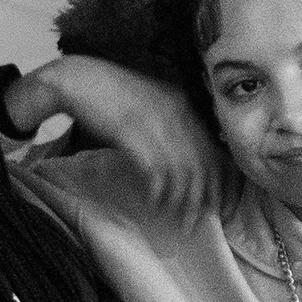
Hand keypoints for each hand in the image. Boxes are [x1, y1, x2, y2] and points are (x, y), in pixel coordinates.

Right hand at [12, 54, 212, 206]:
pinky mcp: (132, 134)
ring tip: (182, 222)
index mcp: (182, 106)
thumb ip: (173, 125)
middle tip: (205, 220)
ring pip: (184, 173)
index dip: (225, 182)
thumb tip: (189, 160)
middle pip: (205, 166)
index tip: (223, 205)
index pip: (217, 151)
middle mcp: (175, 114)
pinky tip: (156, 203)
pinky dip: (159, 193)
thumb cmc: (111, 95)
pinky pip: (155, 172)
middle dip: (209, 199)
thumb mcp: (152, 103)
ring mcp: (154, 124)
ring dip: (185, 202)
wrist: (76, 79)